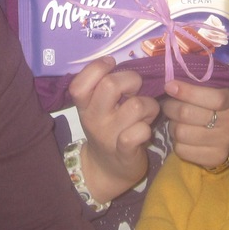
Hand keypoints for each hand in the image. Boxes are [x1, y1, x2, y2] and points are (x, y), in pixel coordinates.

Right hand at [69, 57, 159, 202]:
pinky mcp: (125, 151)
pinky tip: (145, 130)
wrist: (107, 170)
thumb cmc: (107, 130)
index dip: (98, 67)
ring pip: (136, 106)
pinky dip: (147, 128)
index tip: (112, 64)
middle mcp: (93, 119)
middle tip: (135, 89)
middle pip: (111, 85)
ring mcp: (109, 135)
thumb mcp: (96, 109)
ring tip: (145, 113)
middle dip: (132, 80)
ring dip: (148, 106)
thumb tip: (121, 59)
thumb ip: (102, 86)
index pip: (80, 82)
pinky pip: (139, 131)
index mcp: (84, 106)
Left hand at [159, 79, 228, 168]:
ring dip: (172, 125)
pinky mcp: (214, 159)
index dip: (188, 92)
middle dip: (171, 107)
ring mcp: (223, 143)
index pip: (214, 98)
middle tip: (169, 104)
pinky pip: (181, 150)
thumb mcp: (212, 89)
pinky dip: (176, 142)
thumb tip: (169, 84)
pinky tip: (183, 136)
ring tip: (176, 121)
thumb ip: (195, 84)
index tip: (169, 86)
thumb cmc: (213, 104)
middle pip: (186, 113)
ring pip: (180, 132)